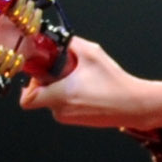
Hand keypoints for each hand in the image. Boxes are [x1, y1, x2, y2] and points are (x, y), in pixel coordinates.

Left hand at [18, 37, 155, 126]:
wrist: (133, 105)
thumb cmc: (115, 83)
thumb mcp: (92, 54)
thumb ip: (71, 43)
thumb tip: (57, 39)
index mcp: (60, 95)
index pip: (27, 98)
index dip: (29, 83)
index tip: (39, 72)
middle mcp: (61, 111)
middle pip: (40, 95)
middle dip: (49, 80)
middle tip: (65, 69)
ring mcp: (69, 118)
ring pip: (53, 100)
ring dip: (61, 88)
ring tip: (81, 79)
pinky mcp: (77, 122)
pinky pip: (65, 106)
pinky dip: (70, 96)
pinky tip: (88, 88)